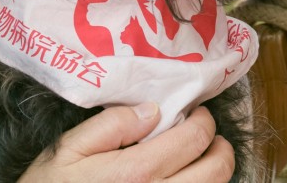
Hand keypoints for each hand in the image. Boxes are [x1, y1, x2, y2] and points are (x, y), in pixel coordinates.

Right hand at [18, 102, 233, 182]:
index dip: (203, 120)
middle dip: (219, 145)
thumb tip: (152, 110)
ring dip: (214, 171)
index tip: (195, 114)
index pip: (196, 138)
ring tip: (197, 160)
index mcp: (137, 173)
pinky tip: (183, 182)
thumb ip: (111, 125)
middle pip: (219, 168)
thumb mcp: (67, 151)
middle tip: (206, 137)